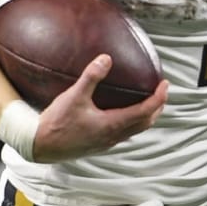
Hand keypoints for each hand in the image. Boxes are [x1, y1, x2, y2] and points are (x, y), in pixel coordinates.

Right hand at [32, 54, 167, 161]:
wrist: (41, 146)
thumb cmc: (57, 123)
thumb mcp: (74, 96)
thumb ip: (91, 77)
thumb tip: (106, 58)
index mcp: (112, 125)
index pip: (145, 111)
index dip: (159, 98)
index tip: (165, 84)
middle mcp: (114, 136)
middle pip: (146, 123)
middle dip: (157, 107)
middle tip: (161, 91)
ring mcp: (107, 142)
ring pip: (136, 130)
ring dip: (146, 116)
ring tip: (149, 101)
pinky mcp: (99, 144)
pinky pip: (124, 133)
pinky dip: (133, 121)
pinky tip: (124, 112)